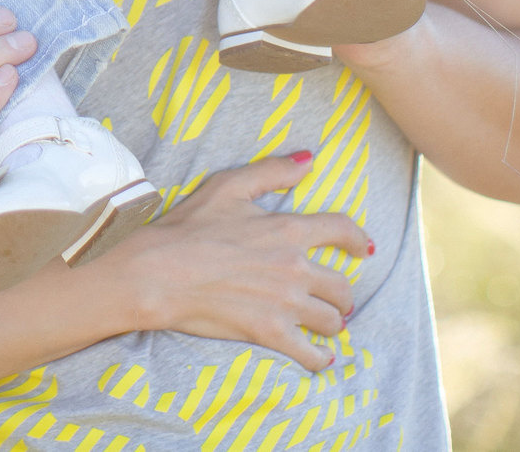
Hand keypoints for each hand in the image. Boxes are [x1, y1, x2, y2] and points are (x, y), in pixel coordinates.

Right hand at [98, 153, 372, 371]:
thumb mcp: (227, 186)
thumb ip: (272, 171)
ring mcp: (285, 304)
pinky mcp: (270, 334)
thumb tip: (309, 160)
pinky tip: (319, 357)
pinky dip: (320, 358)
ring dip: (332, 323)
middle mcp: (295, 268)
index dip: (358, 240)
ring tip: (323, 324)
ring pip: (332, 321)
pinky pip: (311, 354)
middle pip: (342, 287)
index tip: (362, 249)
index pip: (342, 231)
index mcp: (288, 230)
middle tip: (334, 298)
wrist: (157, 273)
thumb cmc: (186, 227)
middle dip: (341, 294)